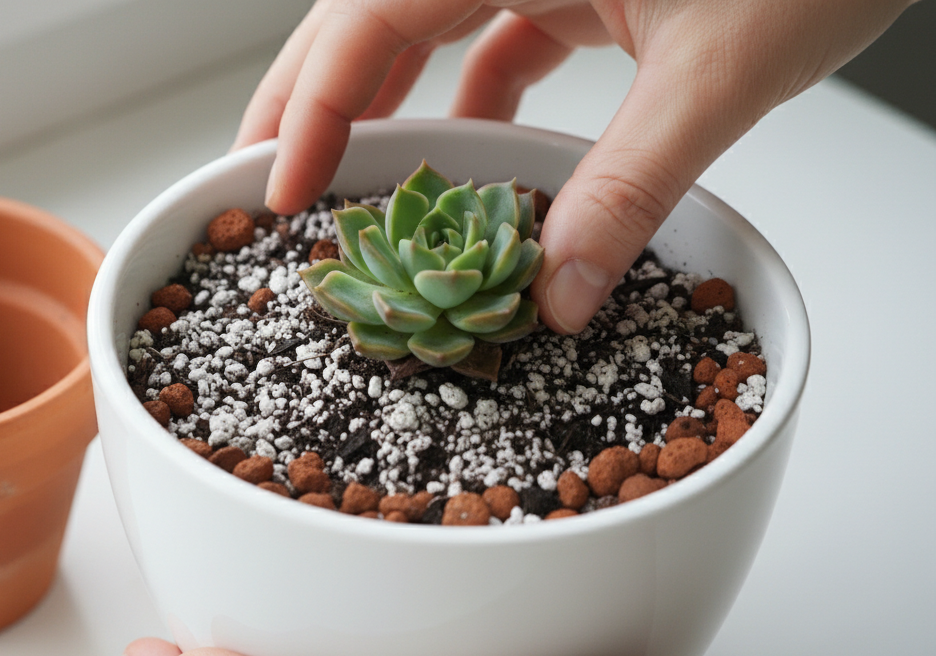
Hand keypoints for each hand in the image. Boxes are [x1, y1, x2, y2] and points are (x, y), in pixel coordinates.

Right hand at [235, 0, 911, 333]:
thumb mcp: (720, 70)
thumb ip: (632, 185)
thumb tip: (558, 292)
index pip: (367, 19)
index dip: (309, 108)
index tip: (280, 189)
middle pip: (368, 18)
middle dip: (312, 100)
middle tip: (270, 182)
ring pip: (420, 26)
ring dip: (383, 103)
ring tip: (347, 178)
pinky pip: (492, 36)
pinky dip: (471, 99)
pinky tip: (471, 160)